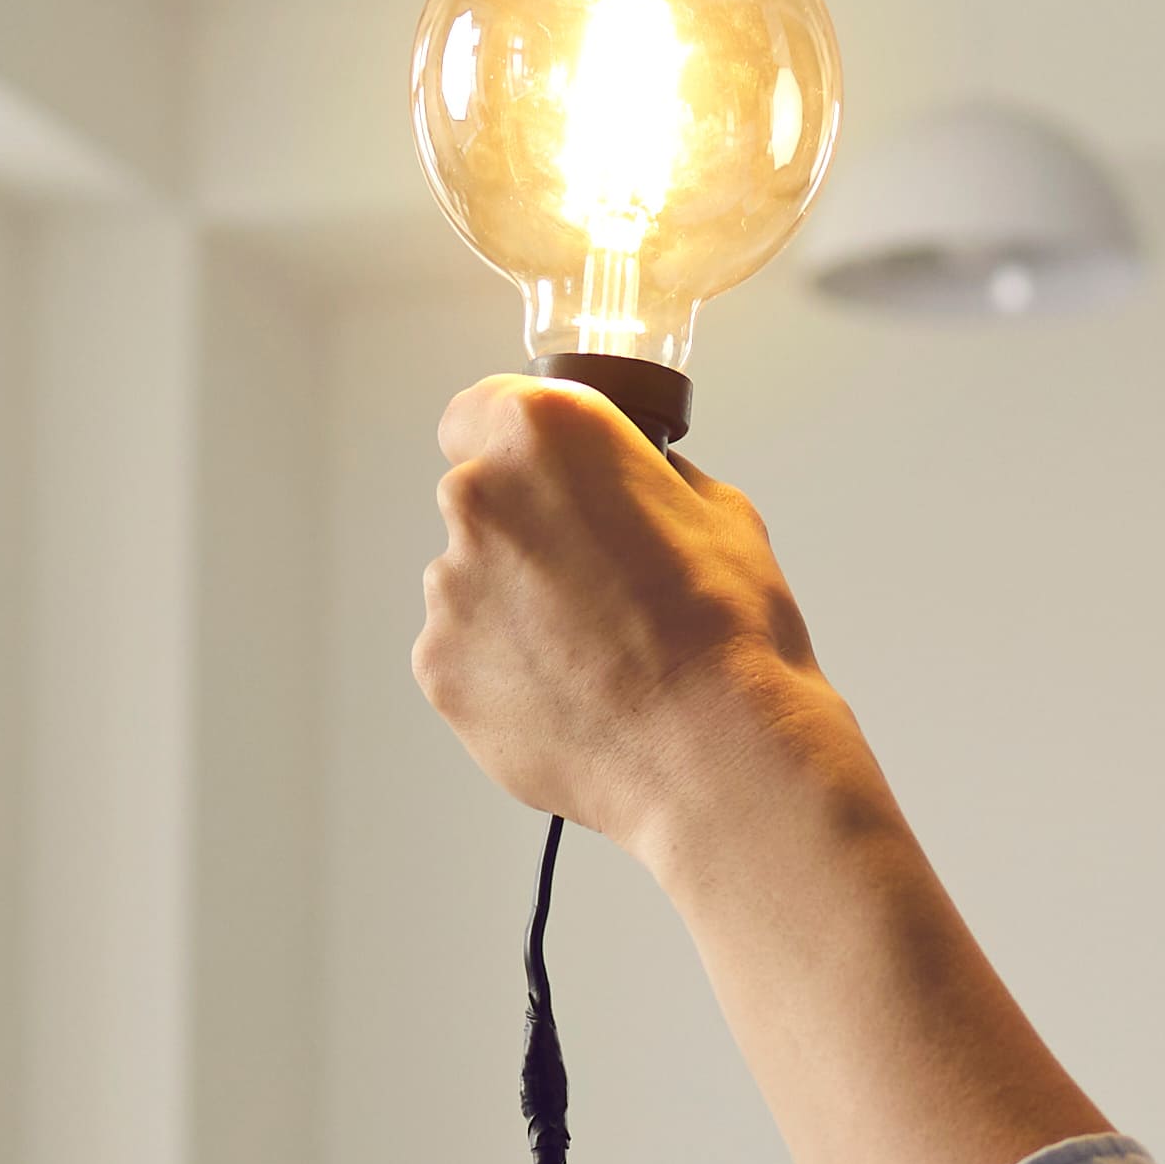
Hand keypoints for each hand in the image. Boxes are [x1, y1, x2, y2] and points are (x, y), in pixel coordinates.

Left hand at [413, 376, 834, 851]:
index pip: (480, 410)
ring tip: (592, 652)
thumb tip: (630, 487)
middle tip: (595, 581)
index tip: (541, 476)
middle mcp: (479, 499)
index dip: (517, 446)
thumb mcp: (718, 510)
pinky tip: (571, 693)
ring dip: (514, 607)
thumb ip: (647, 479)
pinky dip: (503, 670)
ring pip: (469, 583)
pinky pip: (464, 654)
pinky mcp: (438, 668)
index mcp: (543, 435)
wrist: (711, 753)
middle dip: (525, 534)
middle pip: (477, 500)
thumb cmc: (726, 635)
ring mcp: (448, 589)